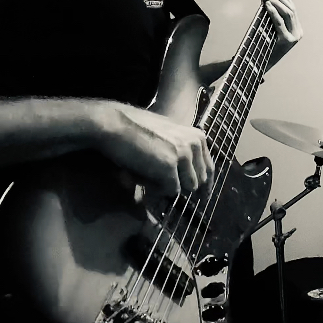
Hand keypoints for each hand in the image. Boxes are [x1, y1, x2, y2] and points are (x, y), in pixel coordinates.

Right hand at [94, 104, 214, 195]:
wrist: (114, 124)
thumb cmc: (134, 129)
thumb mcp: (168, 135)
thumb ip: (182, 150)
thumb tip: (188, 176)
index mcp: (197, 137)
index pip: (209, 168)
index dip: (205, 185)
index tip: (202, 197)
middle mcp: (195, 144)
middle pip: (197, 181)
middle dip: (179, 185)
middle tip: (157, 182)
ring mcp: (184, 155)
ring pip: (185, 187)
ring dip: (167, 187)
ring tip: (146, 174)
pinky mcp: (169, 167)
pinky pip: (170, 190)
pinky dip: (156, 189)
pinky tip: (141, 177)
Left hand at [263, 0, 302, 67]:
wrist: (259, 66)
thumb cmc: (263, 47)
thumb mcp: (270, 31)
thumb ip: (273, 18)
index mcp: (297, 30)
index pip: (292, 9)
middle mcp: (298, 33)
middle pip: (291, 10)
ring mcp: (293, 38)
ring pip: (288, 14)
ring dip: (276, 2)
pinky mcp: (286, 41)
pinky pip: (280, 23)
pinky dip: (273, 12)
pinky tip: (267, 5)